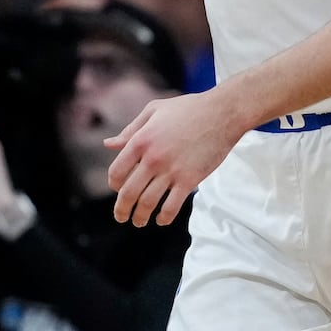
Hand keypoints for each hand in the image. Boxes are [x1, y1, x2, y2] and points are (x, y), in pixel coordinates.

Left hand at [105, 91, 244, 227]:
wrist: (222, 113)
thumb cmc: (187, 109)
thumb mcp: (154, 111)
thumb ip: (130, 130)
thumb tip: (108, 144)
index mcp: (141, 140)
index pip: (117, 171)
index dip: (114, 184)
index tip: (118, 190)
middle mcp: (153, 158)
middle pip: (129, 193)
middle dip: (122, 210)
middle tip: (121, 217)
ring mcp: (172, 170)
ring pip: (148, 203)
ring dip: (140, 217)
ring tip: (139, 221)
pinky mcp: (190, 180)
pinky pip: (172, 206)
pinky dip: (164, 217)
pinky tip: (161, 219)